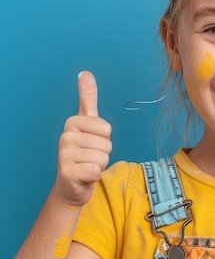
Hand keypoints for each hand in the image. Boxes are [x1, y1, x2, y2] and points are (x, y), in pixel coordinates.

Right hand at [55, 72, 111, 206]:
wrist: (71, 185)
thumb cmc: (83, 153)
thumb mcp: (88, 124)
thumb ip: (87, 99)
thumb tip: (85, 74)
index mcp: (72, 122)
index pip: (106, 128)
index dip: (104, 139)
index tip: (92, 143)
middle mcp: (65, 136)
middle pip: (107, 144)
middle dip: (103, 154)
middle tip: (89, 158)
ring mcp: (64, 154)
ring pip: (103, 158)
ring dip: (99, 165)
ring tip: (86, 166)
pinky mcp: (67, 172)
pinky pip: (96, 170)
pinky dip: (94, 176)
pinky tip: (83, 176)